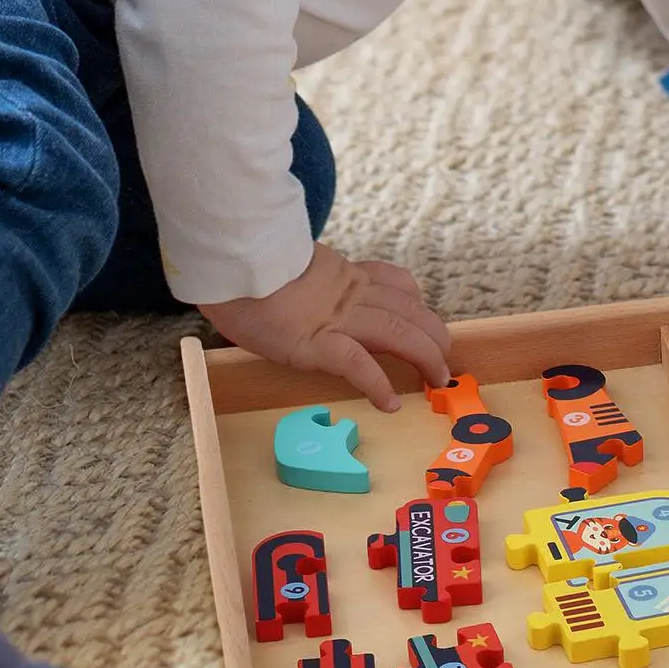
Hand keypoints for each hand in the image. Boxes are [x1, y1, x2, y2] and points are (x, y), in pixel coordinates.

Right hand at [198, 243, 451, 410]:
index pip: (395, 282)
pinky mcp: (315, 343)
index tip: (427, 318)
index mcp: (342, 275)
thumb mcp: (286, 269)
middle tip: (444, 356)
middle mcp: (348, 293)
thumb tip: (305, 293)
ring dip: (424, 355)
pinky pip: (357, 363)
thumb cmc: (244, 270)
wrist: (224, 264)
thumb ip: (308, 281)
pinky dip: (378, 384)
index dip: (418, 302)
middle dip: (433, 333)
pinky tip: (390, 403)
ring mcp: (335, 317)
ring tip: (437, 378)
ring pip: (396, 331)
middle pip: (408, 308)